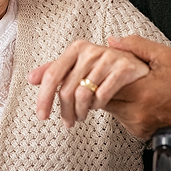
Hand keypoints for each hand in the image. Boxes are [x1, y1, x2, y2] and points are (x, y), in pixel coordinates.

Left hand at [29, 39, 149, 127]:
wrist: (138, 66)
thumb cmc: (105, 69)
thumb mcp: (79, 67)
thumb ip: (56, 71)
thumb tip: (31, 78)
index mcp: (77, 48)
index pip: (52, 75)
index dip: (44, 97)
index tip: (42, 115)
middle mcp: (91, 50)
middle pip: (67, 90)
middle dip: (65, 111)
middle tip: (68, 122)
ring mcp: (108, 58)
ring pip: (83, 95)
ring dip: (80, 112)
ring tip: (82, 116)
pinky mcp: (123, 68)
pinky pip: (102, 95)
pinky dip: (97, 106)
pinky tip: (97, 107)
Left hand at [102, 36, 170, 139]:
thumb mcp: (165, 56)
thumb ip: (136, 46)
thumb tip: (112, 42)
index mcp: (142, 91)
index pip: (102, 86)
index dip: (98, 75)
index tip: (100, 67)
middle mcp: (137, 112)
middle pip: (102, 100)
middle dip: (101, 86)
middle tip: (108, 74)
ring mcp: (138, 125)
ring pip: (110, 110)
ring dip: (110, 97)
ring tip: (125, 84)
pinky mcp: (140, 133)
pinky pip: (121, 118)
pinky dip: (122, 107)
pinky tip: (134, 97)